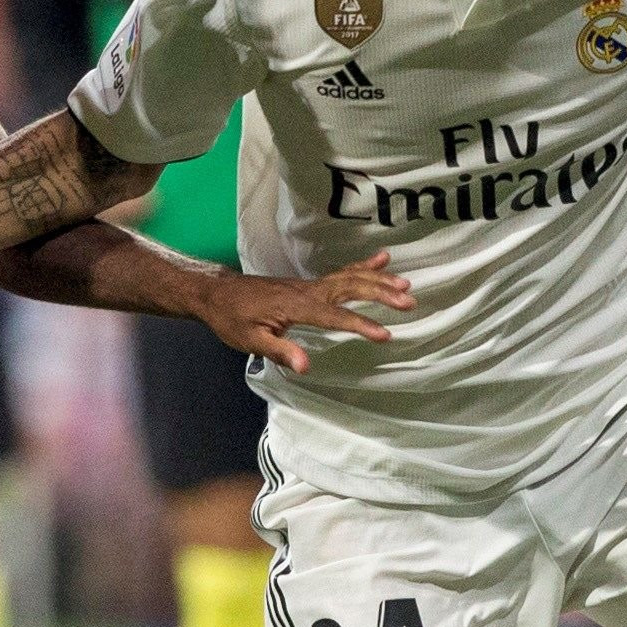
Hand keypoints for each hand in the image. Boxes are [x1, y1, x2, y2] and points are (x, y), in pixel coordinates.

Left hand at [193, 252, 413, 373]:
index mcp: (295, 307)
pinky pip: (342, 273)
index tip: (385, 334)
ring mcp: (309, 285)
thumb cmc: (232, 319)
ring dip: (378, 280)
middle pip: (349, 289)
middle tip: (409, 302)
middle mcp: (307, 291)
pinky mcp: (310, 285)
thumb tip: (305, 366)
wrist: (218, 293)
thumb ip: (278, 350)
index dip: (359, 325)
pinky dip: (363, 266)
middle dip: (380, 295)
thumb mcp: (249, 340)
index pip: (334, 317)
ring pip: (349, 278)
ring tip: (406, 284)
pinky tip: (383, 260)